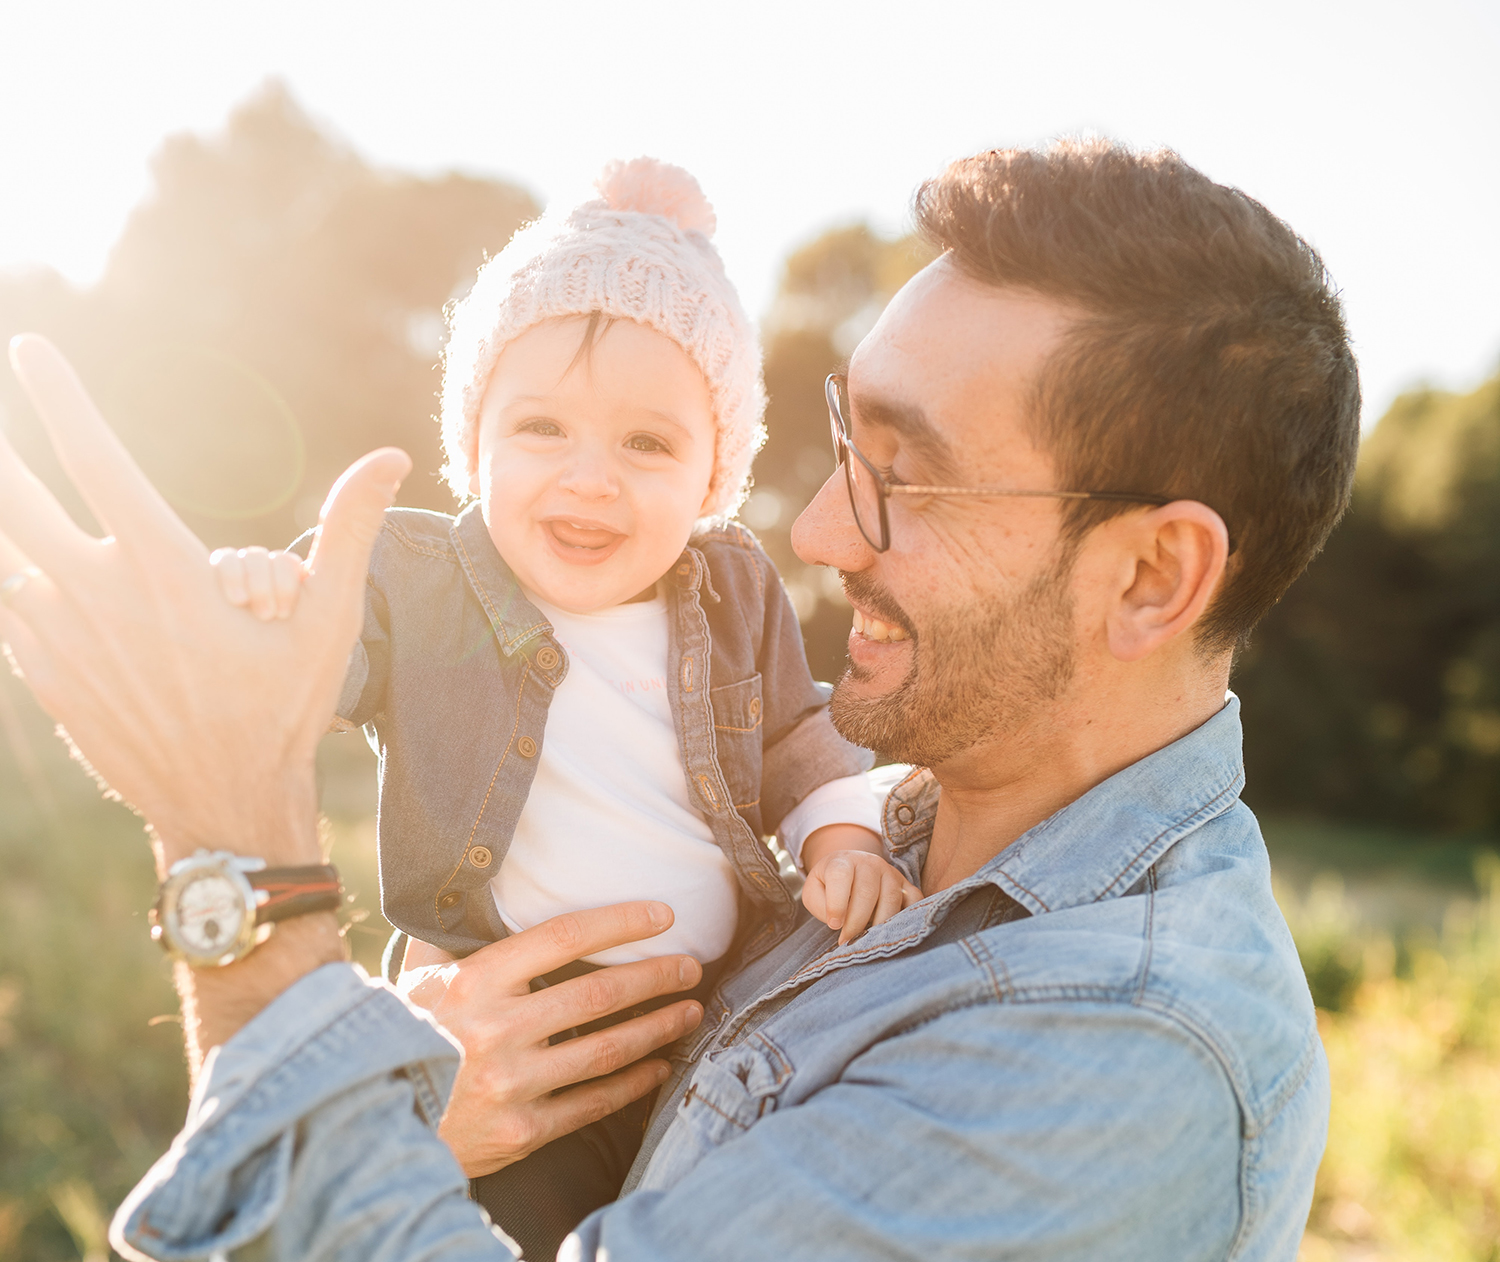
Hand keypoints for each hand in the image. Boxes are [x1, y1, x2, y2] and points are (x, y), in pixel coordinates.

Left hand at [0, 335, 406, 869]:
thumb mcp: (328, 620)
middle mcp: (96, 598)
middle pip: (13, 499)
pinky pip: (5, 609)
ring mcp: (60, 641)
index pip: (95, 459)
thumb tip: (388, 456)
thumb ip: (350, 529)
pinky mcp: (44, 677)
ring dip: (0, 513)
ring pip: (1, 555)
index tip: (29, 349)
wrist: (223, 808)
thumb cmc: (283, 710)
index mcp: (163, 571)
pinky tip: (15, 567)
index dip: (58, 397)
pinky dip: (6, 577)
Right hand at [400, 903, 704, 1176]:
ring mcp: (511, 1084)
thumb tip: (469, 883)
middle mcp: (496, 1030)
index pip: (564, 937)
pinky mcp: (521, 1130)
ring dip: (658, 1028)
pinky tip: (660, 1066)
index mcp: (473, 982)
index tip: (663, 916)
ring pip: (606, 1049)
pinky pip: (593, 1103)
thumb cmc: (398, 1038)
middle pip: (599, 993)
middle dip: (656, 977)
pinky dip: (633, 1083)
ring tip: (690, 1011)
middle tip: (691, 966)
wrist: (368, 1125)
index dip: (621, 923)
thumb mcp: (415, 980)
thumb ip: (448, 937)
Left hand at [802, 849, 921, 945]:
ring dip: (878, 925)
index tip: (834, 925)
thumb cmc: (828, 885)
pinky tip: (892, 931)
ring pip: (891, 899)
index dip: (837, 903)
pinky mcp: (906, 885)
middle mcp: (869, 862)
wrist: (849, 868)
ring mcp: (891, 872)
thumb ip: (818, 903)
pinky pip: (914, 901)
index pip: (840, 876)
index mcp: (842, 861)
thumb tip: (837, 921)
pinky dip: (906, 918)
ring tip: (865, 940)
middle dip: (856, 922)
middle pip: (867, 892)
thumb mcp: (813, 891)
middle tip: (847, 941)